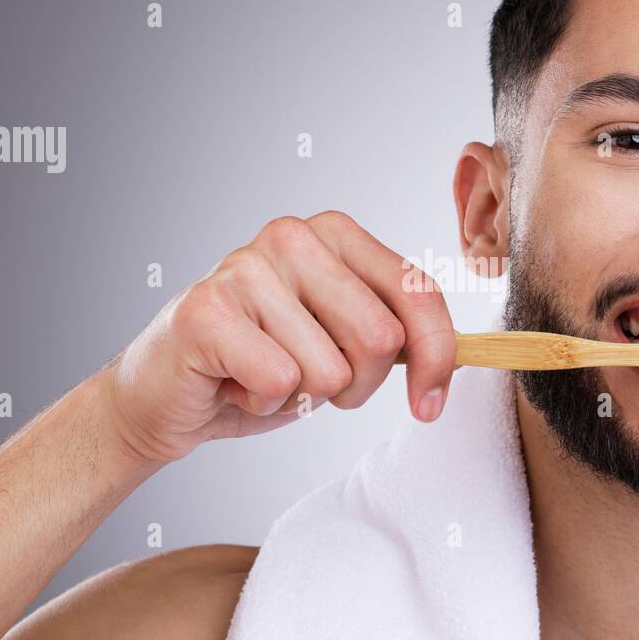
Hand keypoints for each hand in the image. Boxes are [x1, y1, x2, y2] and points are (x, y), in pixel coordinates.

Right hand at [98, 211, 456, 463]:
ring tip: (265, 377)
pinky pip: (281, 382)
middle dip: (356, 386)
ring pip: (331, 370)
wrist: (168, 395)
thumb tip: (471, 356)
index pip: (419, 294)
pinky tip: (234, 383)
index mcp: (336, 234)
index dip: (437, 358)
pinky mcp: (206, 309)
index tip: (429, 405)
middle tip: (312, 382)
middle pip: (382, 340)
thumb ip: (401, 334)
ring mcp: (245, 266)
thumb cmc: (265, 367)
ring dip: (304, 397)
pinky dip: (262, 403)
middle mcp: (293, 235)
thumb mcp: (346, 344)